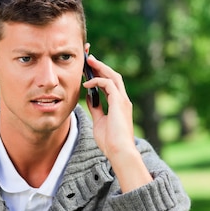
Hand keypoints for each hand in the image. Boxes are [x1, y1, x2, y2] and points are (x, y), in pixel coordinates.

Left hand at [83, 55, 152, 191]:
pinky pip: (108, 85)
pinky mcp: (120, 103)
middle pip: (113, 76)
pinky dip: (97, 81)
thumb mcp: (99, 121)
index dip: (101, 74)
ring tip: (88, 62)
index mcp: (119, 104)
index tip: (89, 68)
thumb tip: (89, 97)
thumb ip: (96, 108)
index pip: (111, 84)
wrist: (119, 152)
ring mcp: (123, 101)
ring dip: (100, 68)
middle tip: (89, 58)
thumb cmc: (110, 141)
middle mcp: (123, 100)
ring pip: (113, 76)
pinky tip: (86, 83)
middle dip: (101, 66)